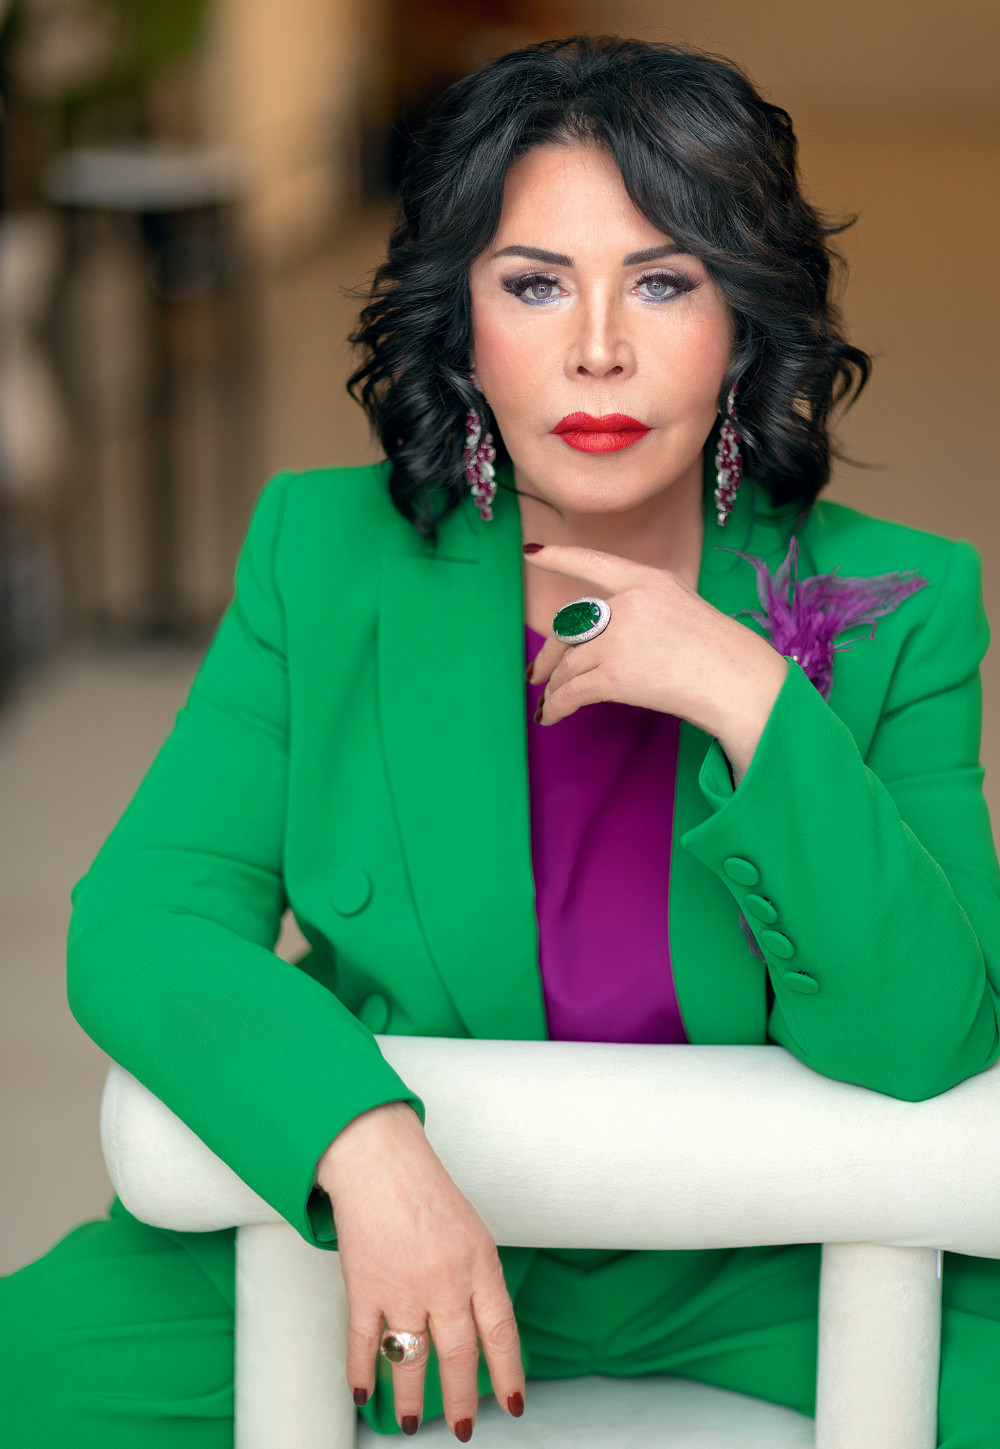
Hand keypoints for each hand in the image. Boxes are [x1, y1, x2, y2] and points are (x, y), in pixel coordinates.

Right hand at [315, 1101, 524, 1438]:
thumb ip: (477, 1279)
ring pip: (412, 1361)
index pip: (501, 1334)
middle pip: (458, 1357)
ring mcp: (403, 1288)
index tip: (513, 1404)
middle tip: (464, 1428)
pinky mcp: (364, 1287)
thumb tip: (480, 1328)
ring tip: (412, 1422)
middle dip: (462, 1401)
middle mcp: (445, 1282)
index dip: (508, 1375)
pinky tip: (365, 1394)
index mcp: (480, 1264)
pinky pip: (364, 1344)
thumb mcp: (471, 1231)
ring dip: (412, 1399)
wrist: (378, 1159)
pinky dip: (363, 1373)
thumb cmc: (426, 1189)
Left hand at [524, 543, 787, 782]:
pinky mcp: (614, 675)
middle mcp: (628, 603)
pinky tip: (550, 716)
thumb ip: (643, 608)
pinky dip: (556, 706)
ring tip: (549, 700)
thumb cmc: (721, 653)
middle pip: (571, 626)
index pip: (593, 563)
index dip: (559, 557)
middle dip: (549, 654)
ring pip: (568, 663)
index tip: (532, 553)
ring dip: (554, 685)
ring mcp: (619, 639)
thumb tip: (601, 631)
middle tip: (537, 672)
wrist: (739, 683)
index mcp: (647, 580)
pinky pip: (571, 692)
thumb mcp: (683, 606)